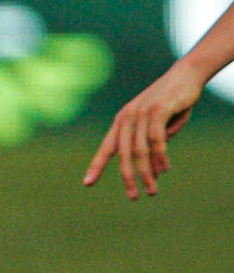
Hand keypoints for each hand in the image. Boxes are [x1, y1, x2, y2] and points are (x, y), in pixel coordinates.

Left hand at [85, 62, 207, 198]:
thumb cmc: (170, 102)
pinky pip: (156, 139)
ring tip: (152, 190)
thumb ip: (151, 143)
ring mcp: (141, 113)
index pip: (106, 147)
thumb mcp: (157, 125)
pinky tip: (164, 169)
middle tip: (134, 197)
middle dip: (128, 178)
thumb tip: (152, 166)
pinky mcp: (157, 110)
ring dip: (147, 172)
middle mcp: (127, 118)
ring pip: (140, 150)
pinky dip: (160, 156)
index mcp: (121, 122)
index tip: (87, 183)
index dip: (96, 165)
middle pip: (123, 155)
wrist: (185, 75)